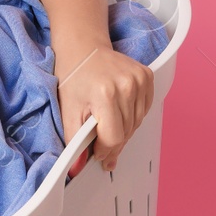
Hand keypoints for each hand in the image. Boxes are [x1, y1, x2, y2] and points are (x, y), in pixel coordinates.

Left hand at [55, 45, 153, 175]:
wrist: (83, 47)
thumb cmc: (74, 75)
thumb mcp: (68, 110)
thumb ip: (74, 141)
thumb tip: (76, 168)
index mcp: (106, 94)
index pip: (114, 138)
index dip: (104, 151)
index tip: (97, 153)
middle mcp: (127, 85)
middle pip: (126, 132)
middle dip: (112, 142)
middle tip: (100, 141)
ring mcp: (140, 79)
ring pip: (137, 123)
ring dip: (123, 130)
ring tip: (108, 122)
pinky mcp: (147, 76)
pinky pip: (144, 109)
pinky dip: (133, 116)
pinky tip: (119, 109)